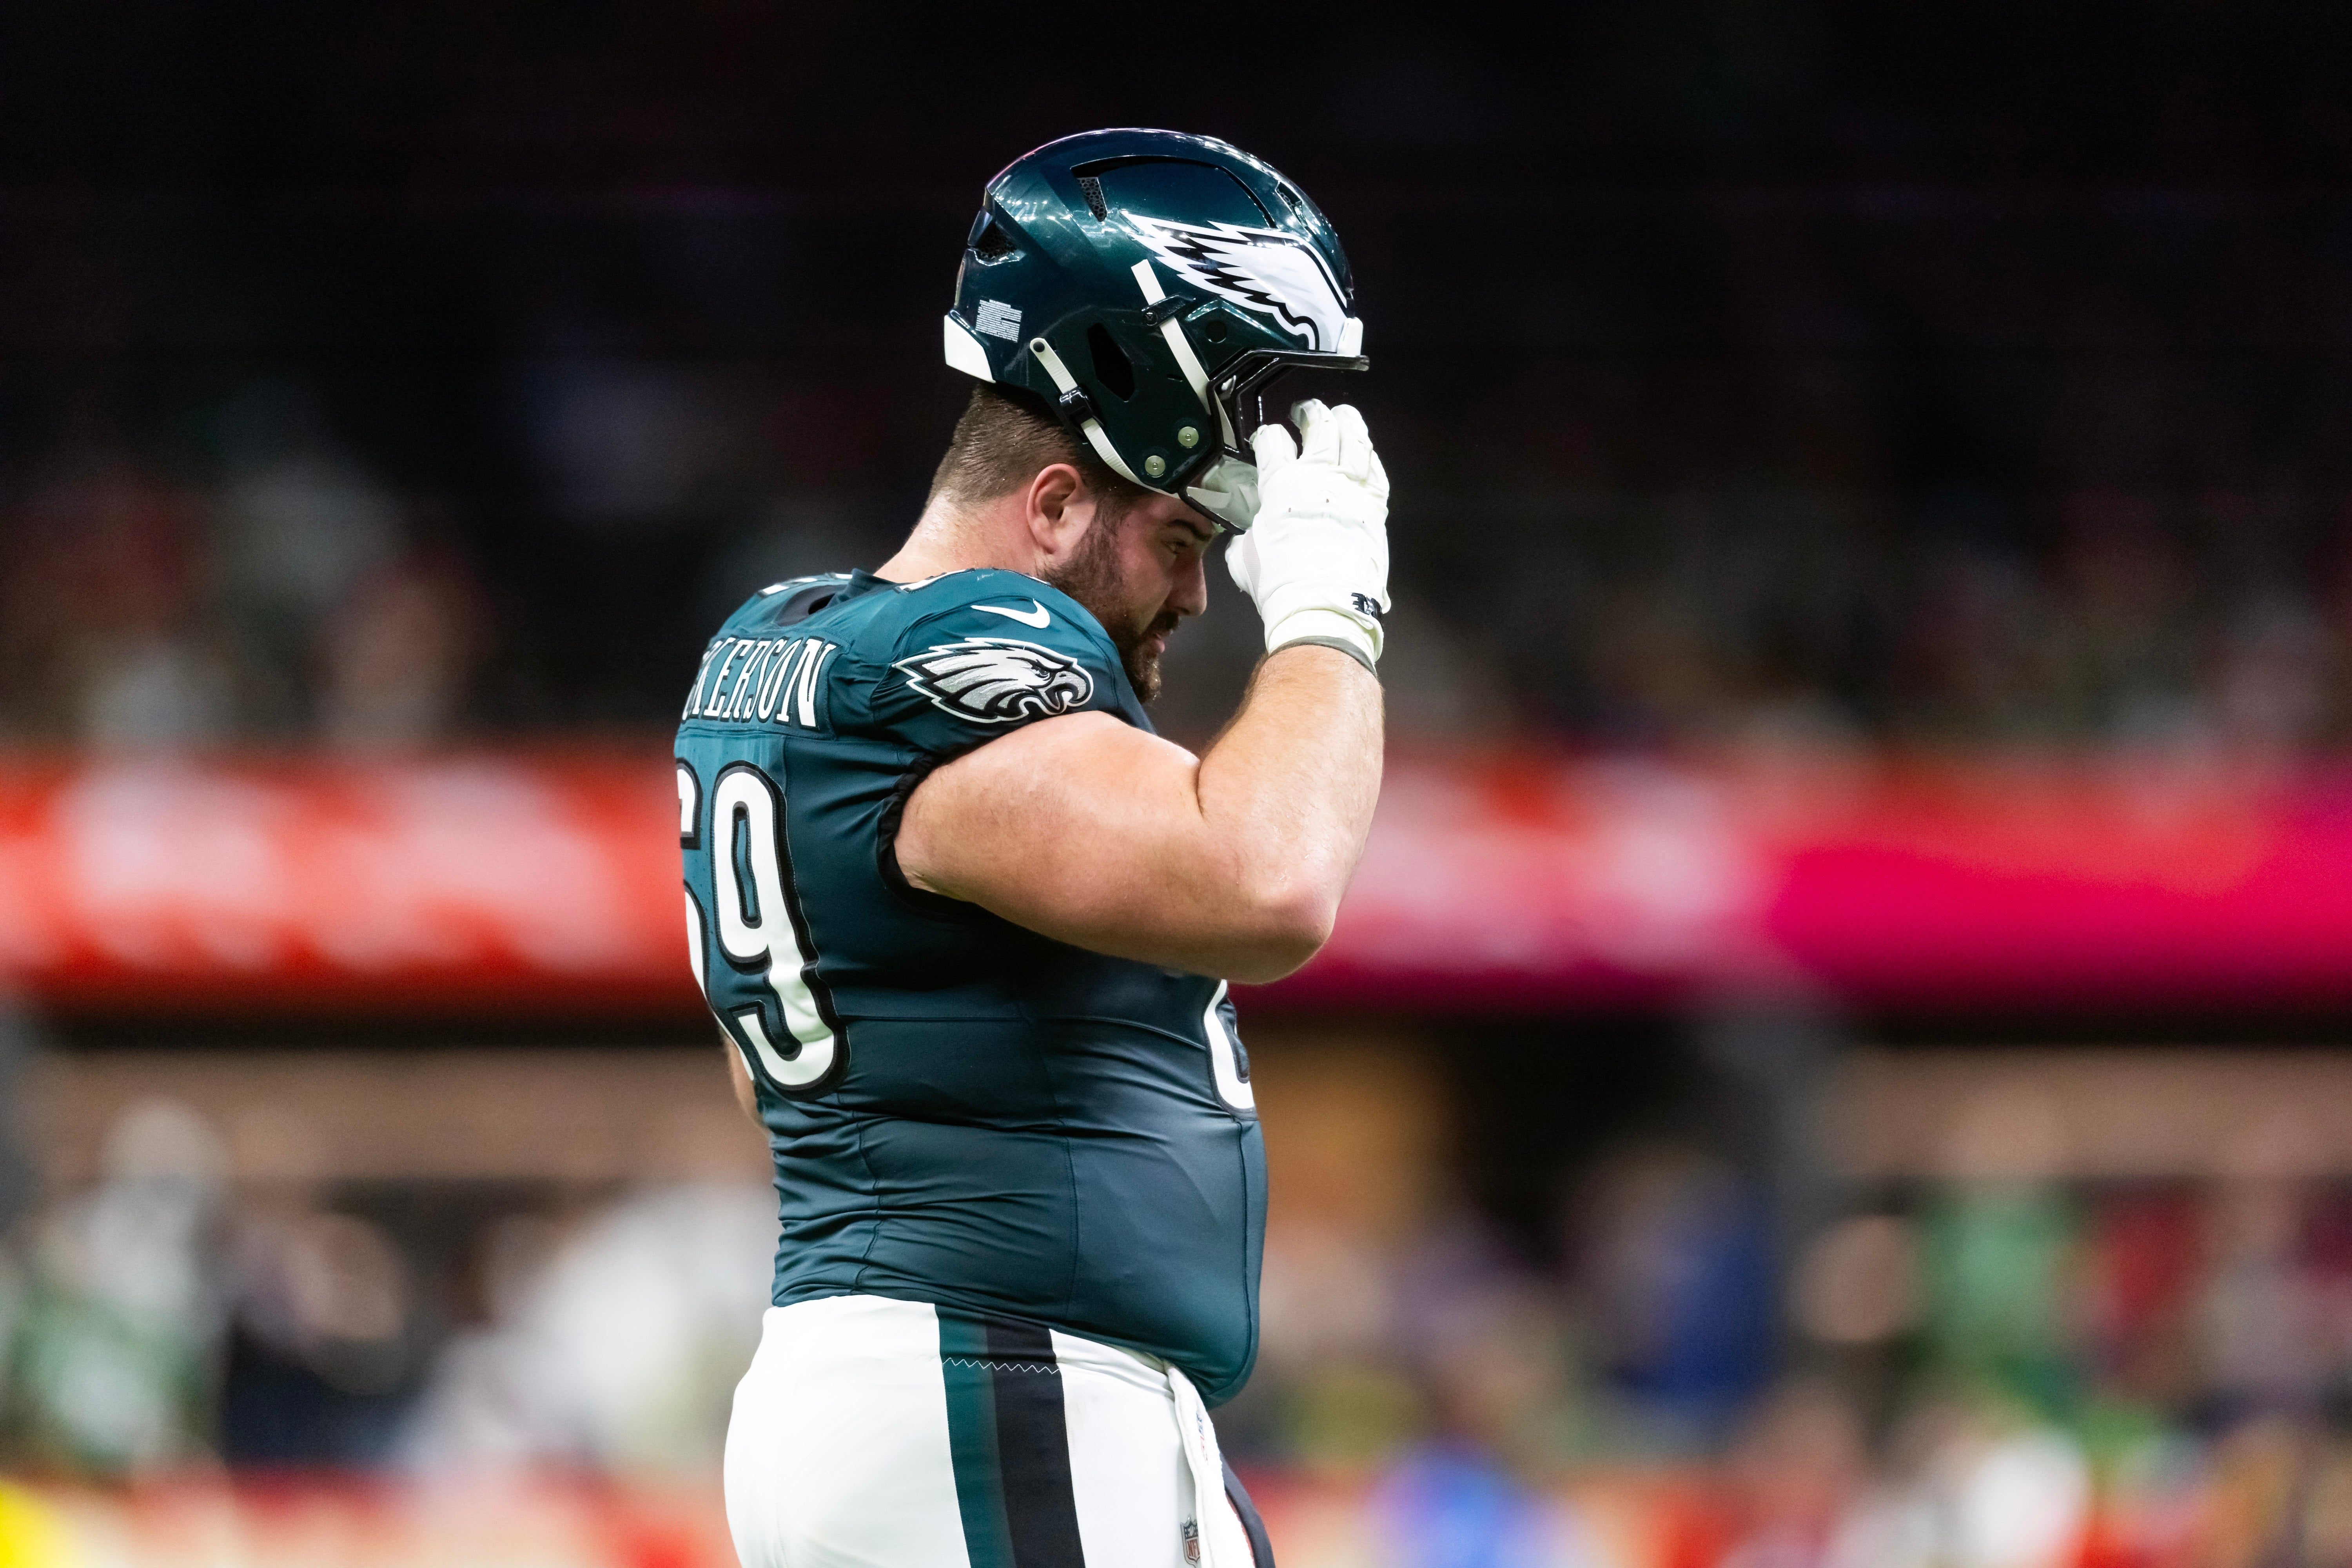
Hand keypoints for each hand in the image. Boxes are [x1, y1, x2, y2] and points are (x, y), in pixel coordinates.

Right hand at [1225, 400, 1390, 667]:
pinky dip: (1369, 456)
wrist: (1323, 605)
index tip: (1268, 440)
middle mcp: (1319, 476)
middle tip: (1306, 412)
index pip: (1273, 441)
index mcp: (1281, 483)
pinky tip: (1364, 451)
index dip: (1268, 436)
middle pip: (1319, 426)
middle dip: (1310, 413)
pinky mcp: (1375, 506)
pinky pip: (1376, 469)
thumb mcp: (1245, 556)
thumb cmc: (1280, 582)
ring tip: (1340, 416)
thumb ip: (1249, 535)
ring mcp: (1351, 488)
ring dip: (1346, 422)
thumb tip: (1252, 535)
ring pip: (1354, 439)